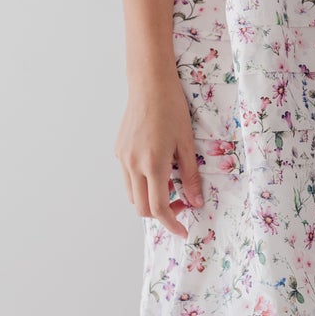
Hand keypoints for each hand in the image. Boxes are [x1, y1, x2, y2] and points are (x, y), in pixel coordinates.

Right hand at [114, 75, 203, 238]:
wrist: (150, 84)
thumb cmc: (173, 109)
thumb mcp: (187, 143)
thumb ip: (190, 176)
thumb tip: (196, 201)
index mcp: (152, 164)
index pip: (158, 207)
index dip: (171, 223)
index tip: (182, 230)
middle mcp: (133, 164)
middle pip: (141, 207)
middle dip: (161, 213)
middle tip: (182, 202)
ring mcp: (122, 157)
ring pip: (132, 194)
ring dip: (150, 198)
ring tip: (170, 182)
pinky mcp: (119, 150)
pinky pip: (128, 177)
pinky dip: (142, 182)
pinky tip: (157, 167)